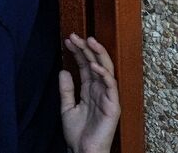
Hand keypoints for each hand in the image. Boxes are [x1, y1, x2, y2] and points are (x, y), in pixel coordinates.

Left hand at [60, 34, 119, 152]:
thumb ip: (66, 90)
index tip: (68, 40)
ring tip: (88, 41)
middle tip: (75, 36)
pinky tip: (93, 65)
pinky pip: (110, 86)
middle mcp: (100, 91)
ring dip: (98, 55)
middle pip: (95, 64)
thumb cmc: (78, 134)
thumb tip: (64, 70)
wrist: (82, 151)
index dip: (78, 52)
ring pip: (105, 70)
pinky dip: (103, 74)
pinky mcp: (113, 106)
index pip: (85, 66)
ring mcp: (108, 97)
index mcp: (90, 90)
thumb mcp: (67, 107)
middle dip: (86, 49)